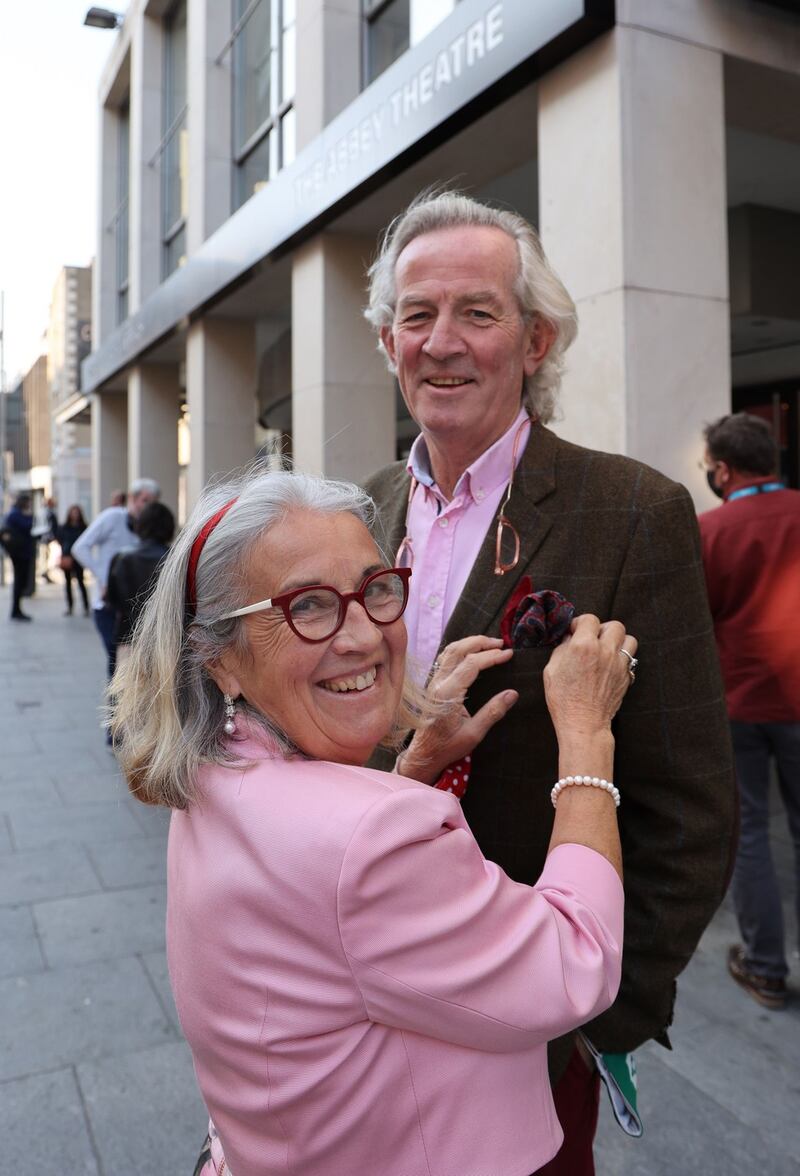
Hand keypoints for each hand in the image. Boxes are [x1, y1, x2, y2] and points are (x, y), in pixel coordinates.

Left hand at [397, 636, 517, 783]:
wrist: (424, 753)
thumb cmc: (448, 746)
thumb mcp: (474, 734)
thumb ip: (493, 712)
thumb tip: (512, 694)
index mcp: (448, 694)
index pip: (471, 664)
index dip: (491, 656)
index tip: (508, 654)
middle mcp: (438, 683)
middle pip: (458, 650)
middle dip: (481, 642)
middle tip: (501, 644)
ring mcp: (434, 682)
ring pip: (450, 651)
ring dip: (470, 643)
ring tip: (489, 644)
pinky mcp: (434, 684)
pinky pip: (446, 658)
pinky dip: (461, 650)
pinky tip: (472, 652)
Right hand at [543, 615, 636, 743]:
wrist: (584, 723)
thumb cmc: (564, 699)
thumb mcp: (552, 670)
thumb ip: (562, 649)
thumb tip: (569, 639)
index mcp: (583, 646)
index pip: (590, 619)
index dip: (581, 623)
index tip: (575, 631)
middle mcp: (605, 651)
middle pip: (614, 625)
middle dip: (602, 629)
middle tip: (593, 638)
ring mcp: (619, 664)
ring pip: (629, 639)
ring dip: (618, 641)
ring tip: (606, 649)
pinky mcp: (626, 676)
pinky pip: (630, 658)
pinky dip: (621, 657)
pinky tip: (610, 665)